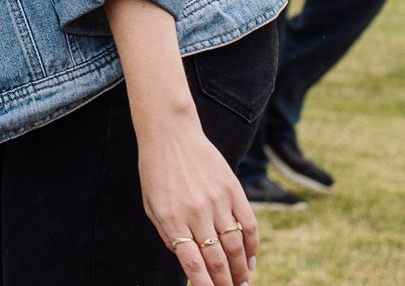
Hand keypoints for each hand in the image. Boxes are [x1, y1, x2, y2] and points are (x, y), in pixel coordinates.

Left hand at [137, 118, 258, 285]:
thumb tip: (187, 260)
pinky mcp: (232, 188)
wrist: (171, 133)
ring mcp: (216, 200)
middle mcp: (196, 212)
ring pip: (235, 246)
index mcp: (172, 219)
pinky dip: (252, 246)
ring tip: (242, 283)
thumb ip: (168, 234)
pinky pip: (249, 224)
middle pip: (216, 259)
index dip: (204, 285)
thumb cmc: (157, 171)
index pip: (192, 263)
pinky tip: (250, 260)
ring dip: (240, 269)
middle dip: (225, 283)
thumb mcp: (152, 205)